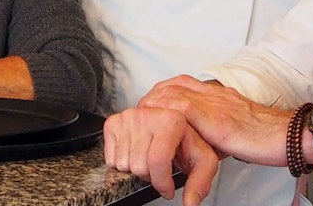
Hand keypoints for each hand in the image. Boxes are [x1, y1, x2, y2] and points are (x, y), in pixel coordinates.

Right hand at [104, 106, 220, 205]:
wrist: (169, 127)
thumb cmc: (185, 143)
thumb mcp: (202, 161)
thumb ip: (200, 184)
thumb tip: (190, 202)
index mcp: (173, 121)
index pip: (158, 161)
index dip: (162, 182)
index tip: (168, 188)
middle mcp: (148, 114)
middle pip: (139, 166)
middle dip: (149, 176)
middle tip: (158, 168)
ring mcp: (128, 117)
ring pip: (123, 164)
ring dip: (135, 169)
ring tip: (147, 158)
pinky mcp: (113, 123)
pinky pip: (110, 159)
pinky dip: (120, 163)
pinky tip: (135, 153)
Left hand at [137, 75, 293, 167]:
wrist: (290, 134)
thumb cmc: (267, 134)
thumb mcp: (233, 126)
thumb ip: (213, 129)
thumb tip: (194, 145)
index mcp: (217, 94)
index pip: (177, 84)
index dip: (159, 97)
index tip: (149, 111)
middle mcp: (213, 94)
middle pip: (169, 87)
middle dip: (150, 103)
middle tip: (141, 122)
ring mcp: (214, 104)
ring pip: (171, 96)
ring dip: (154, 112)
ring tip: (145, 130)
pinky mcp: (217, 120)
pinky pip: (183, 113)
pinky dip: (167, 122)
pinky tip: (160, 134)